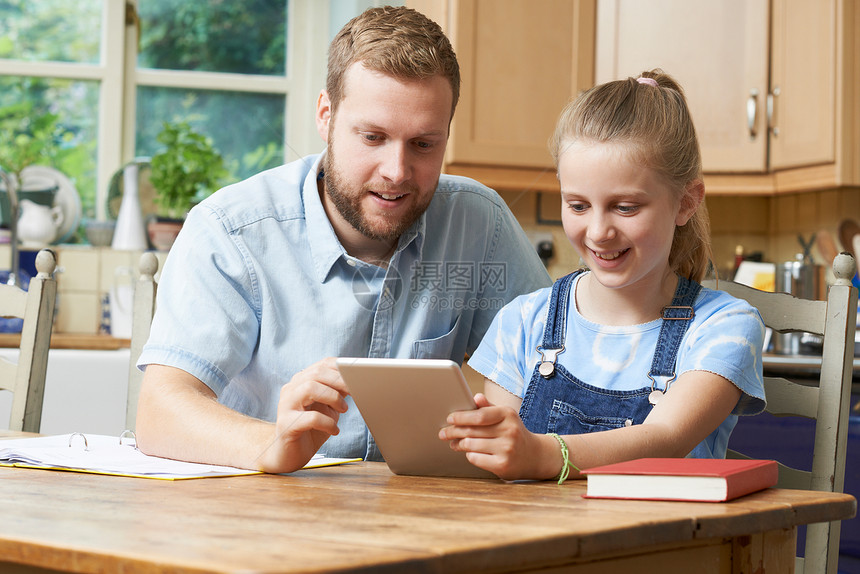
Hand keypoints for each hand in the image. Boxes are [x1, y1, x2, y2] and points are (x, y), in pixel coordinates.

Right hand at [256, 357, 349, 472]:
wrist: (288, 455)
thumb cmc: (310, 429)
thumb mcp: (327, 408)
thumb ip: (337, 393)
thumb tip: (356, 382)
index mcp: (301, 382)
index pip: (321, 365)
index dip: (341, 369)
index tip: (357, 377)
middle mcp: (291, 390)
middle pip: (316, 373)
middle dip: (340, 381)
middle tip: (355, 392)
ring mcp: (285, 406)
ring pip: (310, 388)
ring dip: (333, 397)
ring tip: (343, 410)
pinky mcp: (286, 424)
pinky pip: (310, 418)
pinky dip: (328, 422)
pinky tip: (335, 430)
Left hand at [439, 393, 554, 480]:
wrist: (535, 456)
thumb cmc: (515, 433)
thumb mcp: (506, 417)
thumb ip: (489, 407)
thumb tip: (475, 397)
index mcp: (508, 415)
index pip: (479, 415)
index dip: (461, 417)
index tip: (450, 418)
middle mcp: (509, 431)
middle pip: (471, 430)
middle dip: (453, 431)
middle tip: (443, 433)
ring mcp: (506, 449)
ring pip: (470, 445)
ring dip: (458, 444)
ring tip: (453, 443)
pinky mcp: (502, 465)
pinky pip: (475, 458)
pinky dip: (469, 455)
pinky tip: (468, 452)